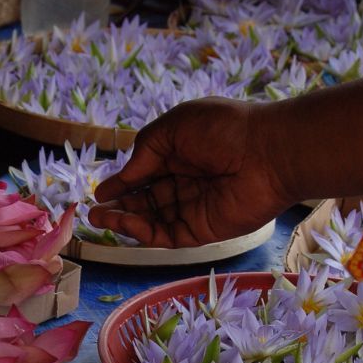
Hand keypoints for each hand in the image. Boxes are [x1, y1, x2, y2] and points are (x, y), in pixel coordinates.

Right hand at [89, 98, 292, 247]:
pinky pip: (167, 235)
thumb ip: (145, 151)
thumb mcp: (174, 127)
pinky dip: (144, 232)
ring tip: (101, 219)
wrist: (268, 153)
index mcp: (181, 154)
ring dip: (125, 220)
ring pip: (152, 220)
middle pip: (145, 200)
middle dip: (119, 205)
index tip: (99, 192)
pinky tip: (128, 223)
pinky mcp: (202, 230)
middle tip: (94, 212)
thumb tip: (123, 176)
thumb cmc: (223, 130)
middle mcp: (186, 182)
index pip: (145, 173)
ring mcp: (193, 208)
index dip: (122, 183)